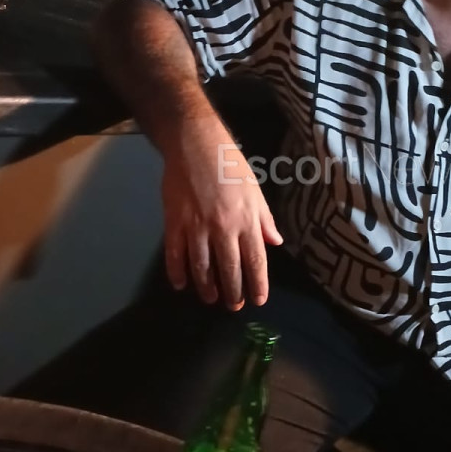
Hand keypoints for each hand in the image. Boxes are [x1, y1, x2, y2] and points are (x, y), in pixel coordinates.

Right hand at [161, 118, 282, 308]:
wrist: (196, 145)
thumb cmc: (230, 165)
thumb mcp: (255, 191)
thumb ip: (264, 219)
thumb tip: (275, 242)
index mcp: (247, 221)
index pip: (255, 261)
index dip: (257, 284)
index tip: (258, 300)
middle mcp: (224, 228)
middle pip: (230, 269)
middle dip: (233, 293)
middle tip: (234, 306)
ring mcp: (197, 227)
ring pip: (202, 267)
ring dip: (207, 288)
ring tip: (211, 299)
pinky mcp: (175, 222)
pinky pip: (175, 254)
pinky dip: (177, 272)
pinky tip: (181, 284)